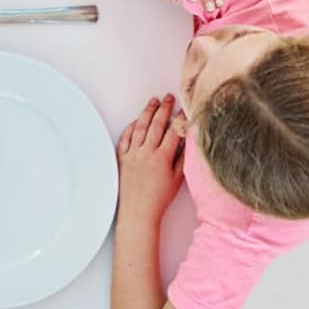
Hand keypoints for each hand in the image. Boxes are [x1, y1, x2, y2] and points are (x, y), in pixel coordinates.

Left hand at [116, 95, 185, 220]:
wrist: (138, 210)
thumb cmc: (159, 198)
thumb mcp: (177, 180)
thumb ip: (182, 160)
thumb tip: (186, 143)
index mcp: (162, 158)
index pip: (173, 133)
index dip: (180, 120)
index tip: (185, 110)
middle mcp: (147, 152)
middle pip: (156, 125)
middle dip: (164, 109)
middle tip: (169, 98)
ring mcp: (133, 153)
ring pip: (140, 127)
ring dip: (147, 112)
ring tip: (153, 102)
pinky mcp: (122, 157)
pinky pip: (126, 137)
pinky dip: (131, 127)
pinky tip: (136, 120)